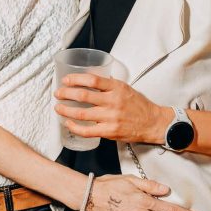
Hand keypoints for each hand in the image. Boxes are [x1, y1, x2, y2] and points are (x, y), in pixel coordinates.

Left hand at [55, 74, 169, 143]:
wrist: (152, 122)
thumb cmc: (139, 105)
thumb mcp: (125, 88)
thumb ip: (108, 84)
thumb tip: (90, 79)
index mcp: (117, 88)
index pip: (92, 80)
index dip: (76, 79)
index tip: (66, 80)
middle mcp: (113, 102)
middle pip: (83, 96)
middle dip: (66, 93)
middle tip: (58, 93)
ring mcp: (111, 118)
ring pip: (82, 114)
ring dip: (66, 110)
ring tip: (58, 107)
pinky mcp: (109, 132)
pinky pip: (87, 130)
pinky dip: (75, 127)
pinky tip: (68, 123)